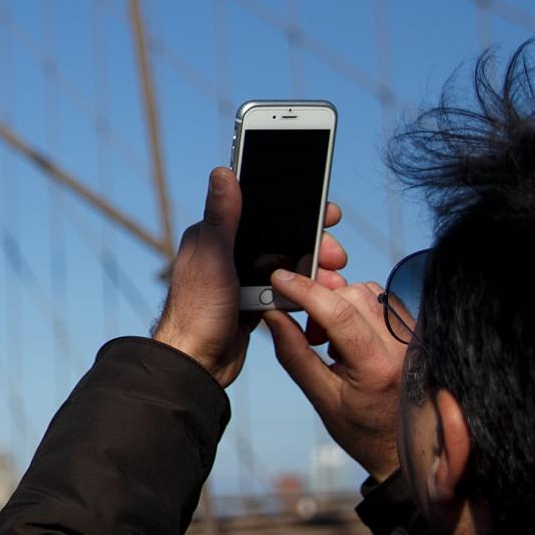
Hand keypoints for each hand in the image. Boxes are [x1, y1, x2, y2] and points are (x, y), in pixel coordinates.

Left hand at [152, 168, 345, 384]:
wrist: (197, 363)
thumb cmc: (197, 310)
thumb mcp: (213, 257)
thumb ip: (222, 217)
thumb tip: (223, 171)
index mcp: (214, 235)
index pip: (258, 207)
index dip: (293, 206)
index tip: (325, 209)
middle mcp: (227, 253)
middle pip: (280, 237)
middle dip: (313, 242)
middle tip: (336, 254)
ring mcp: (240, 278)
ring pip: (287, 265)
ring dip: (312, 269)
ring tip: (334, 279)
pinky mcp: (252, 302)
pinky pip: (285, 290)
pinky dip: (303, 292)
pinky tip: (320, 296)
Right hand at [264, 264, 408, 480]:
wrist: (407, 447)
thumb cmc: (364, 431)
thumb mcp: (322, 399)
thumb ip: (294, 355)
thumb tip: (273, 316)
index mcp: (377, 367)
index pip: (338, 312)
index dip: (305, 290)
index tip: (280, 280)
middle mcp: (402, 347)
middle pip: (353, 295)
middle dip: (321, 301)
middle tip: (312, 334)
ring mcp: (414, 338)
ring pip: (369, 292)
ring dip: (341, 303)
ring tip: (333, 339)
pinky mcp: (417, 333)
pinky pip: (383, 301)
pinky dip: (359, 308)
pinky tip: (353, 336)